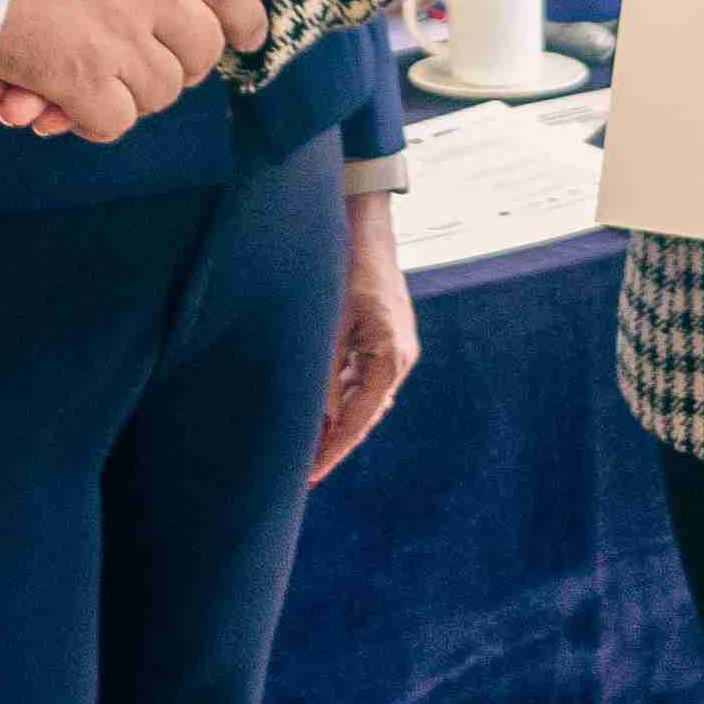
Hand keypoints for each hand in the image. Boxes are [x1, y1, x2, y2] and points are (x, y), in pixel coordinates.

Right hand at [0, 0, 267, 145]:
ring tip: (104, 86)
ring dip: (134, 94)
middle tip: (158, 69)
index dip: (240, 16)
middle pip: (199, 46)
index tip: (248, 38)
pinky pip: (114, 119)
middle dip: (182, 64)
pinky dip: (95, 121)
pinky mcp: (80, 75)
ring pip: (160, 89)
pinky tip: (68, 109)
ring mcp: (122, 31)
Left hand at [310, 188, 420, 479]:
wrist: (363, 229)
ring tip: (306, 448)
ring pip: (363, 398)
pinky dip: (340, 396)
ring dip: (337, 420)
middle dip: (335, 441)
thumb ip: (324, 373)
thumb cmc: (346, 270)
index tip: (312, 474)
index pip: (362, 418)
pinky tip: (318, 411)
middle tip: (304, 471)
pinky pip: (361, 378)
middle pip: (366, 414)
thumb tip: (318, 419)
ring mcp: (394, 349)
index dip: (335, 449)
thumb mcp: (329, 323)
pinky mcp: (383, 340)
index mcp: (392, 356)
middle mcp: (399, 358)